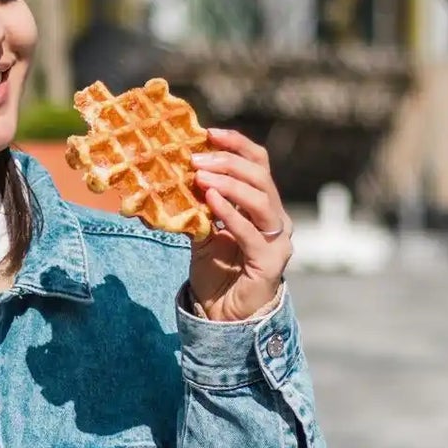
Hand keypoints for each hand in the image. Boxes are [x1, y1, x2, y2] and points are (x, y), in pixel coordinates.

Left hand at [188, 129, 291, 320]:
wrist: (223, 314)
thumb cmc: (216, 272)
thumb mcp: (201, 232)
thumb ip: (195, 207)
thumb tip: (170, 177)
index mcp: (262, 204)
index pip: (258, 163)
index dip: (236, 145)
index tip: (209, 133)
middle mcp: (276, 218)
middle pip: (260, 177)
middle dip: (228, 163)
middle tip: (196, 159)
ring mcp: (277, 239)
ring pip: (261, 199)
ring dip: (230, 184)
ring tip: (201, 177)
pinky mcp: (270, 261)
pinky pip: (252, 232)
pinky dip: (231, 214)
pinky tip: (211, 202)